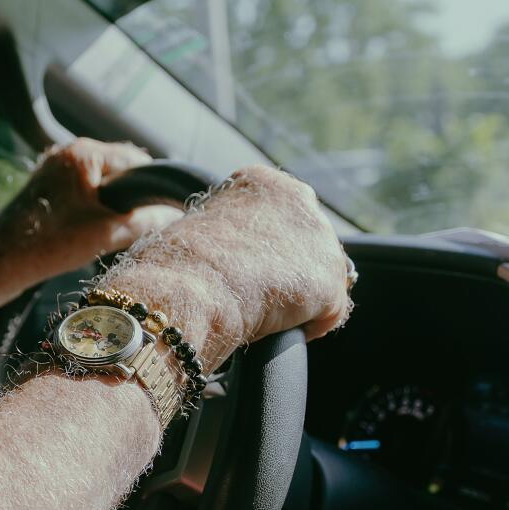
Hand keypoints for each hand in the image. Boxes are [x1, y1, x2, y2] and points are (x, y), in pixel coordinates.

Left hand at [0, 139, 180, 315]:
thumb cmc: (50, 244)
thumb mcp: (107, 233)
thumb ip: (146, 220)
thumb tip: (174, 214)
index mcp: (84, 153)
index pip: (136, 159)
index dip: (151, 186)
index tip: (163, 210)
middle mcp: (67, 152)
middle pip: (117, 169)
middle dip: (130, 196)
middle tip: (138, 225)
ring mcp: (53, 168)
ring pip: (99, 183)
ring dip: (111, 204)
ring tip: (112, 231)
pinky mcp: (45, 187)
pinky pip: (81, 191)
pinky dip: (93, 208)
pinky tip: (92, 231)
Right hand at [105, 165, 352, 370]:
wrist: (188, 290)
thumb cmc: (177, 265)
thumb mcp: (201, 230)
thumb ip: (230, 232)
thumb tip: (229, 258)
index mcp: (261, 181)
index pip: (279, 214)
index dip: (265, 246)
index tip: (247, 268)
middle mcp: (299, 198)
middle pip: (306, 242)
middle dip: (288, 269)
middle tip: (257, 294)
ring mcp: (320, 237)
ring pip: (320, 276)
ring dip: (298, 298)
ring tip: (265, 314)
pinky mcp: (331, 278)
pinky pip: (327, 312)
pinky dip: (306, 326)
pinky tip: (277, 328)